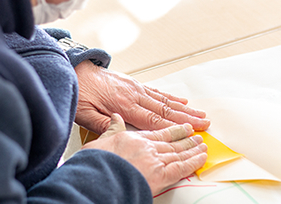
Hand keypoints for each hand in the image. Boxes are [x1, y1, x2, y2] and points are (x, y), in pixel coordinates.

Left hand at [74, 60, 209, 134]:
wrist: (76, 70)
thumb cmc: (80, 93)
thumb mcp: (85, 115)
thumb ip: (104, 127)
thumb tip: (122, 136)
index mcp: (123, 106)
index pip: (154, 121)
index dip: (174, 127)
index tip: (191, 131)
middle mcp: (134, 96)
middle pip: (165, 110)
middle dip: (187, 118)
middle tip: (205, 122)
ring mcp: (136, 88)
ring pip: (164, 100)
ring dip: (183, 107)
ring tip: (198, 112)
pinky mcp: (134, 84)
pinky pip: (156, 91)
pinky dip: (170, 97)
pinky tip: (180, 100)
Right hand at [82, 113, 207, 194]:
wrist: (98, 178)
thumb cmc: (97, 162)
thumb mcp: (100, 140)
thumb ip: (111, 128)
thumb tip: (115, 117)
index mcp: (136, 138)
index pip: (160, 132)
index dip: (174, 130)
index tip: (184, 128)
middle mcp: (149, 147)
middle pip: (172, 143)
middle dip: (187, 140)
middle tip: (198, 136)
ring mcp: (156, 161)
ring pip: (179, 153)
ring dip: (193, 149)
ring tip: (203, 146)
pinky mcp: (161, 176)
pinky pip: (182, 167)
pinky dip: (194, 162)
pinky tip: (202, 158)